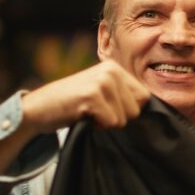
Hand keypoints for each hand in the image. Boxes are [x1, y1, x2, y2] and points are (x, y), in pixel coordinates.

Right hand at [21, 61, 149, 133]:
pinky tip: (82, 116)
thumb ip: (124, 96)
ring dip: (107, 123)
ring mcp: (102, 81)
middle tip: (95, 111)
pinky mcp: (92, 96)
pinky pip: (112, 122)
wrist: (37, 109)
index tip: (107, 108)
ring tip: (88, 112)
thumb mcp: (102, 93)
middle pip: (137, 109)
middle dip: (119, 118)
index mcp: (115, 68)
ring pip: (125, 118)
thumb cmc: (72, 105)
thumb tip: (156, 112)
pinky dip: (98, 126)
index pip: (145, 97)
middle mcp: (111, 70)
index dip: (129, 111)